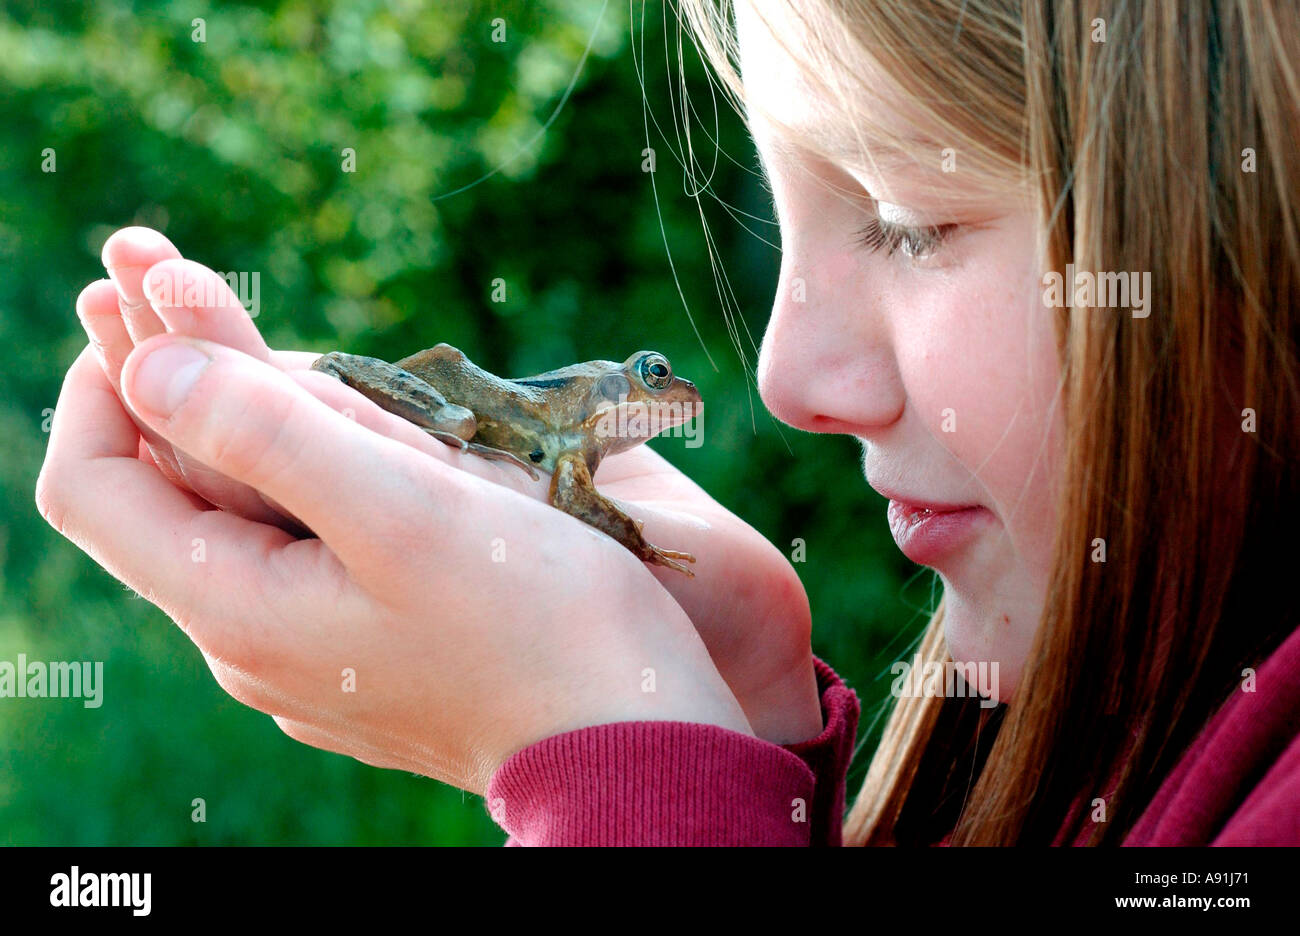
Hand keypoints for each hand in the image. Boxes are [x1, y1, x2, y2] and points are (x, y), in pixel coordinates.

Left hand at [36, 334, 756, 794]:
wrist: (627, 741)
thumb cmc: (537, 621)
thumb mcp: (402, 510)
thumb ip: (269, 435)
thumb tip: (147, 365)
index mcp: (238, 605)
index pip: (89, 486)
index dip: (99, 380)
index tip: (149, 303)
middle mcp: (252, 643)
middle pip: (171, 498)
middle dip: (178, 385)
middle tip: (190, 282)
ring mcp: (309, 658)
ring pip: (245, 523)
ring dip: (249, 430)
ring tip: (285, 355)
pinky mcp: (366, 656)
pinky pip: (303, 555)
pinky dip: (304, 483)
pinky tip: (354, 446)